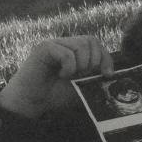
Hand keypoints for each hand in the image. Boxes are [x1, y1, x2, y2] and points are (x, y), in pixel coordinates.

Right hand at [0, 36, 114, 117]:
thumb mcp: (80, 86)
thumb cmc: (54, 94)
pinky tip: (61, 75)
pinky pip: (67, 53)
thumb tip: (110, 73)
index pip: (96, 44)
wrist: (32, 101)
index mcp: (74, 51)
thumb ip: (92, 77)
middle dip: (93, 62)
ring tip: (69, 76)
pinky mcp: (44, 48)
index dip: (106, 58)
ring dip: (81, 65)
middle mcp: (65, 44)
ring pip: (81, 45)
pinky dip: (69, 68)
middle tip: (82, 76)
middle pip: (91, 41)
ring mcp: (55, 44)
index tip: (107, 75)